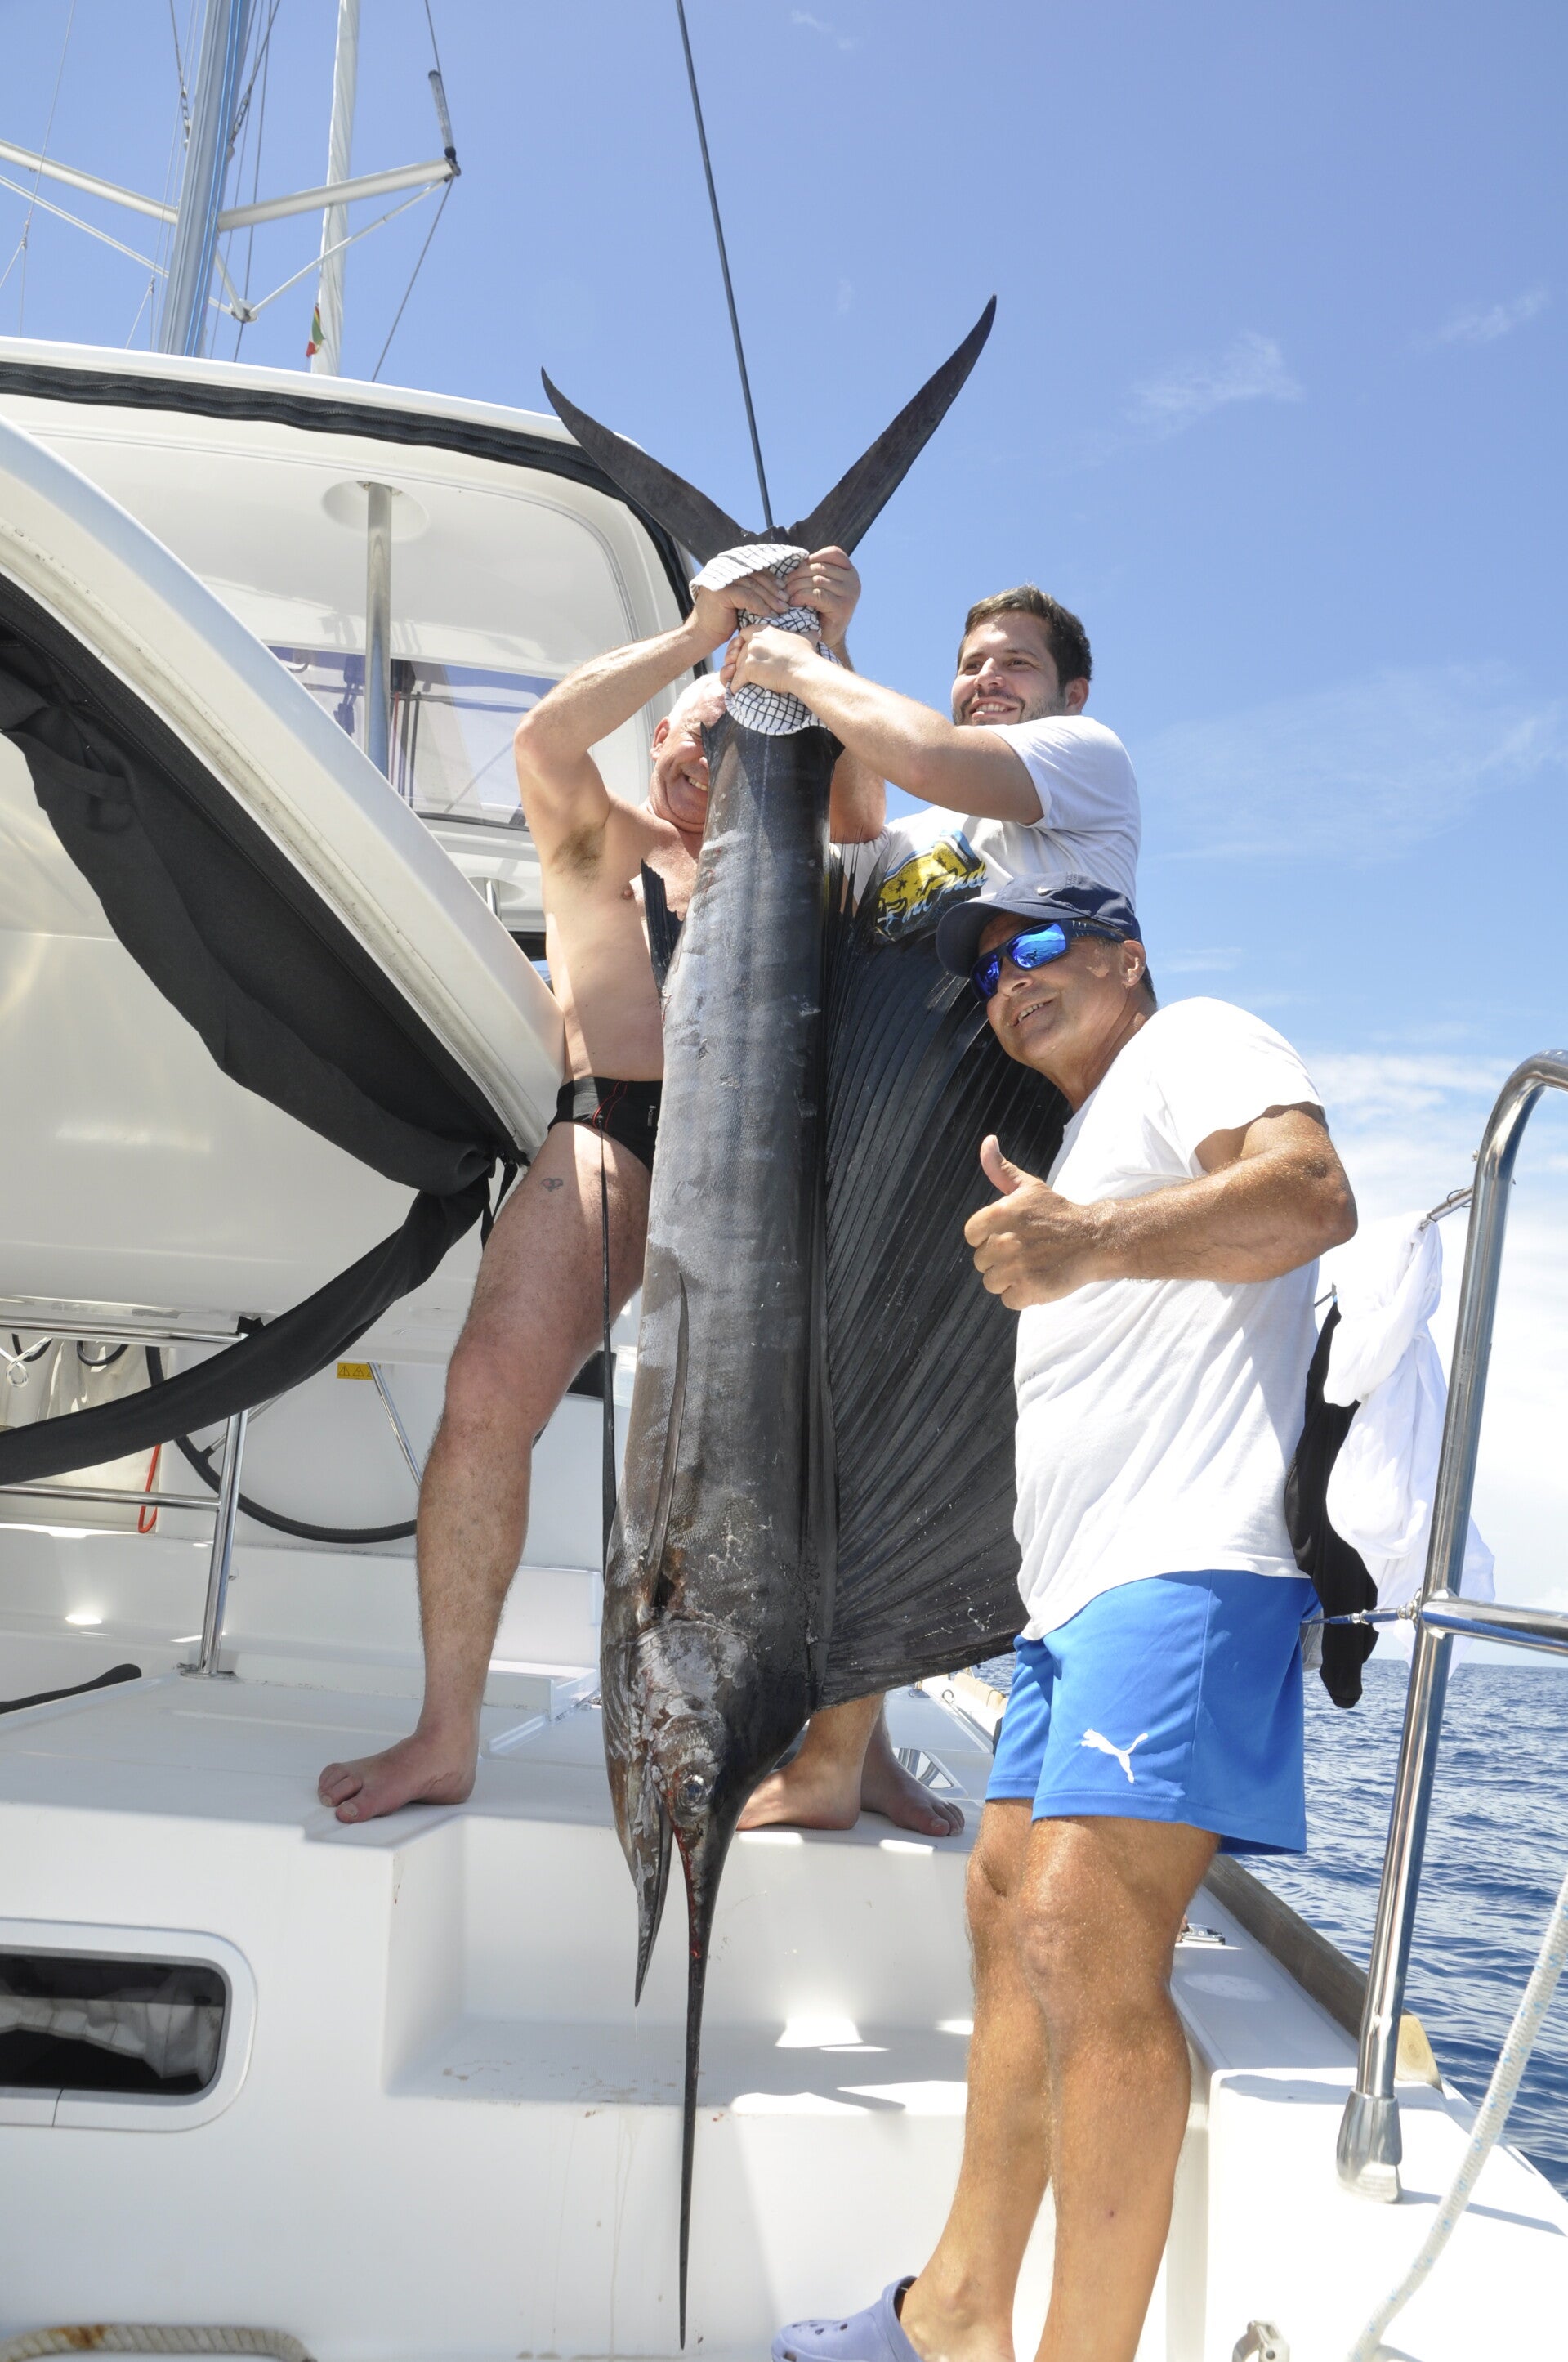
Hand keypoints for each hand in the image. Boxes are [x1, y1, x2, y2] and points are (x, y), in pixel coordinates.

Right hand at [686, 566, 789, 655]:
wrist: (702, 635)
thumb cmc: (723, 621)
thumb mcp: (741, 601)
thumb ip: (753, 591)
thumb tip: (779, 588)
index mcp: (729, 568)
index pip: (755, 570)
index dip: (771, 579)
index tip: (785, 589)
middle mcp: (724, 569)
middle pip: (756, 576)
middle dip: (773, 589)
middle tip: (787, 600)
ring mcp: (722, 579)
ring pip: (753, 586)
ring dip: (770, 598)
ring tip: (782, 609)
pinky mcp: (721, 591)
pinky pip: (747, 596)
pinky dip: (760, 605)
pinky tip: (769, 614)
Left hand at [721, 622, 818, 696]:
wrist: (804, 670)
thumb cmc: (806, 656)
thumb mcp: (806, 639)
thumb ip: (807, 634)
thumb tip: (817, 633)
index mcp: (764, 630)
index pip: (744, 633)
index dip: (743, 642)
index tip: (748, 652)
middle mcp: (755, 640)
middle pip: (738, 651)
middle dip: (739, 661)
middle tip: (742, 671)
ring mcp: (750, 655)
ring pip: (735, 666)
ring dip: (737, 675)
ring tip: (739, 683)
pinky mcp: (748, 669)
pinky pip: (735, 680)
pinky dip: (734, 687)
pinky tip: (736, 692)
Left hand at [783, 546, 860, 651]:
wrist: (826, 638)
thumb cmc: (818, 609)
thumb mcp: (820, 585)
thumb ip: (815, 570)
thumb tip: (795, 558)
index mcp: (849, 571)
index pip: (833, 553)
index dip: (812, 558)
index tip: (797, 570)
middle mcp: (854, 580)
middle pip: (820, 567)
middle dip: (798, 575)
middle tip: (784, 584)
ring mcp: (850, 593)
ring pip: (816, 580)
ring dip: (796, 586)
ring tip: (787, 595)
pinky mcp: (842, 607)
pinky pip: (817, 594)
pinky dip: (801, 596)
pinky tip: (793, 603)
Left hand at [964, 1136, 1107, 1307]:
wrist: (1094, 1239)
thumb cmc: (1058, 1213)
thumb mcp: (1029, 1187)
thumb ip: (1001, 1170)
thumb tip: (987, 1141)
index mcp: (998, 1215)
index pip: (972, 1235)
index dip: (988, 1237)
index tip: (1010, 1235)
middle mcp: (1004, 1241)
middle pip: (981, 1261)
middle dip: (1000, 1259)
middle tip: (1027, 1251)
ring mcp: (1015, 1268)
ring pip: (992, 1282)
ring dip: (1009, 1279)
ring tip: (1032, 1266)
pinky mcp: (1028, 1290)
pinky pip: (1008, 1299)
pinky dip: (1022, 1295)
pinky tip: (1039, 1280)